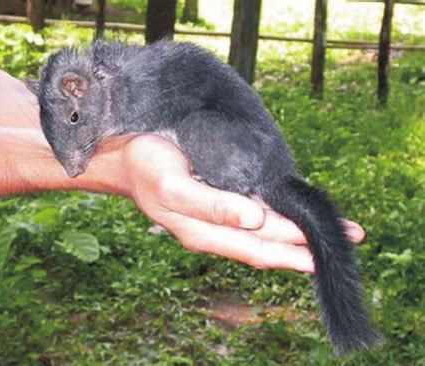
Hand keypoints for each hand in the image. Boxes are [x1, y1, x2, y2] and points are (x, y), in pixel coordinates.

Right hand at [120, 135, 364, 272]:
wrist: (126, 156)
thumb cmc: (147, 168)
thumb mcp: (173, 187)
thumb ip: (211, 205)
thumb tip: (255, 219)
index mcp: (204, 232)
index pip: (258, 247)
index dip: (293, 250)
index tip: (326, 251)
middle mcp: (216, 228)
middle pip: (269, 243)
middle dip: (308, 244)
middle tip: (352, 237)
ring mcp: (219, 215)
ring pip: (266, 231)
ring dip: (298, 231)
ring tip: (333, 229)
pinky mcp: (220, 197)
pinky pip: (257, 213)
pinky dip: (281, 216)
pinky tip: (295, 214)